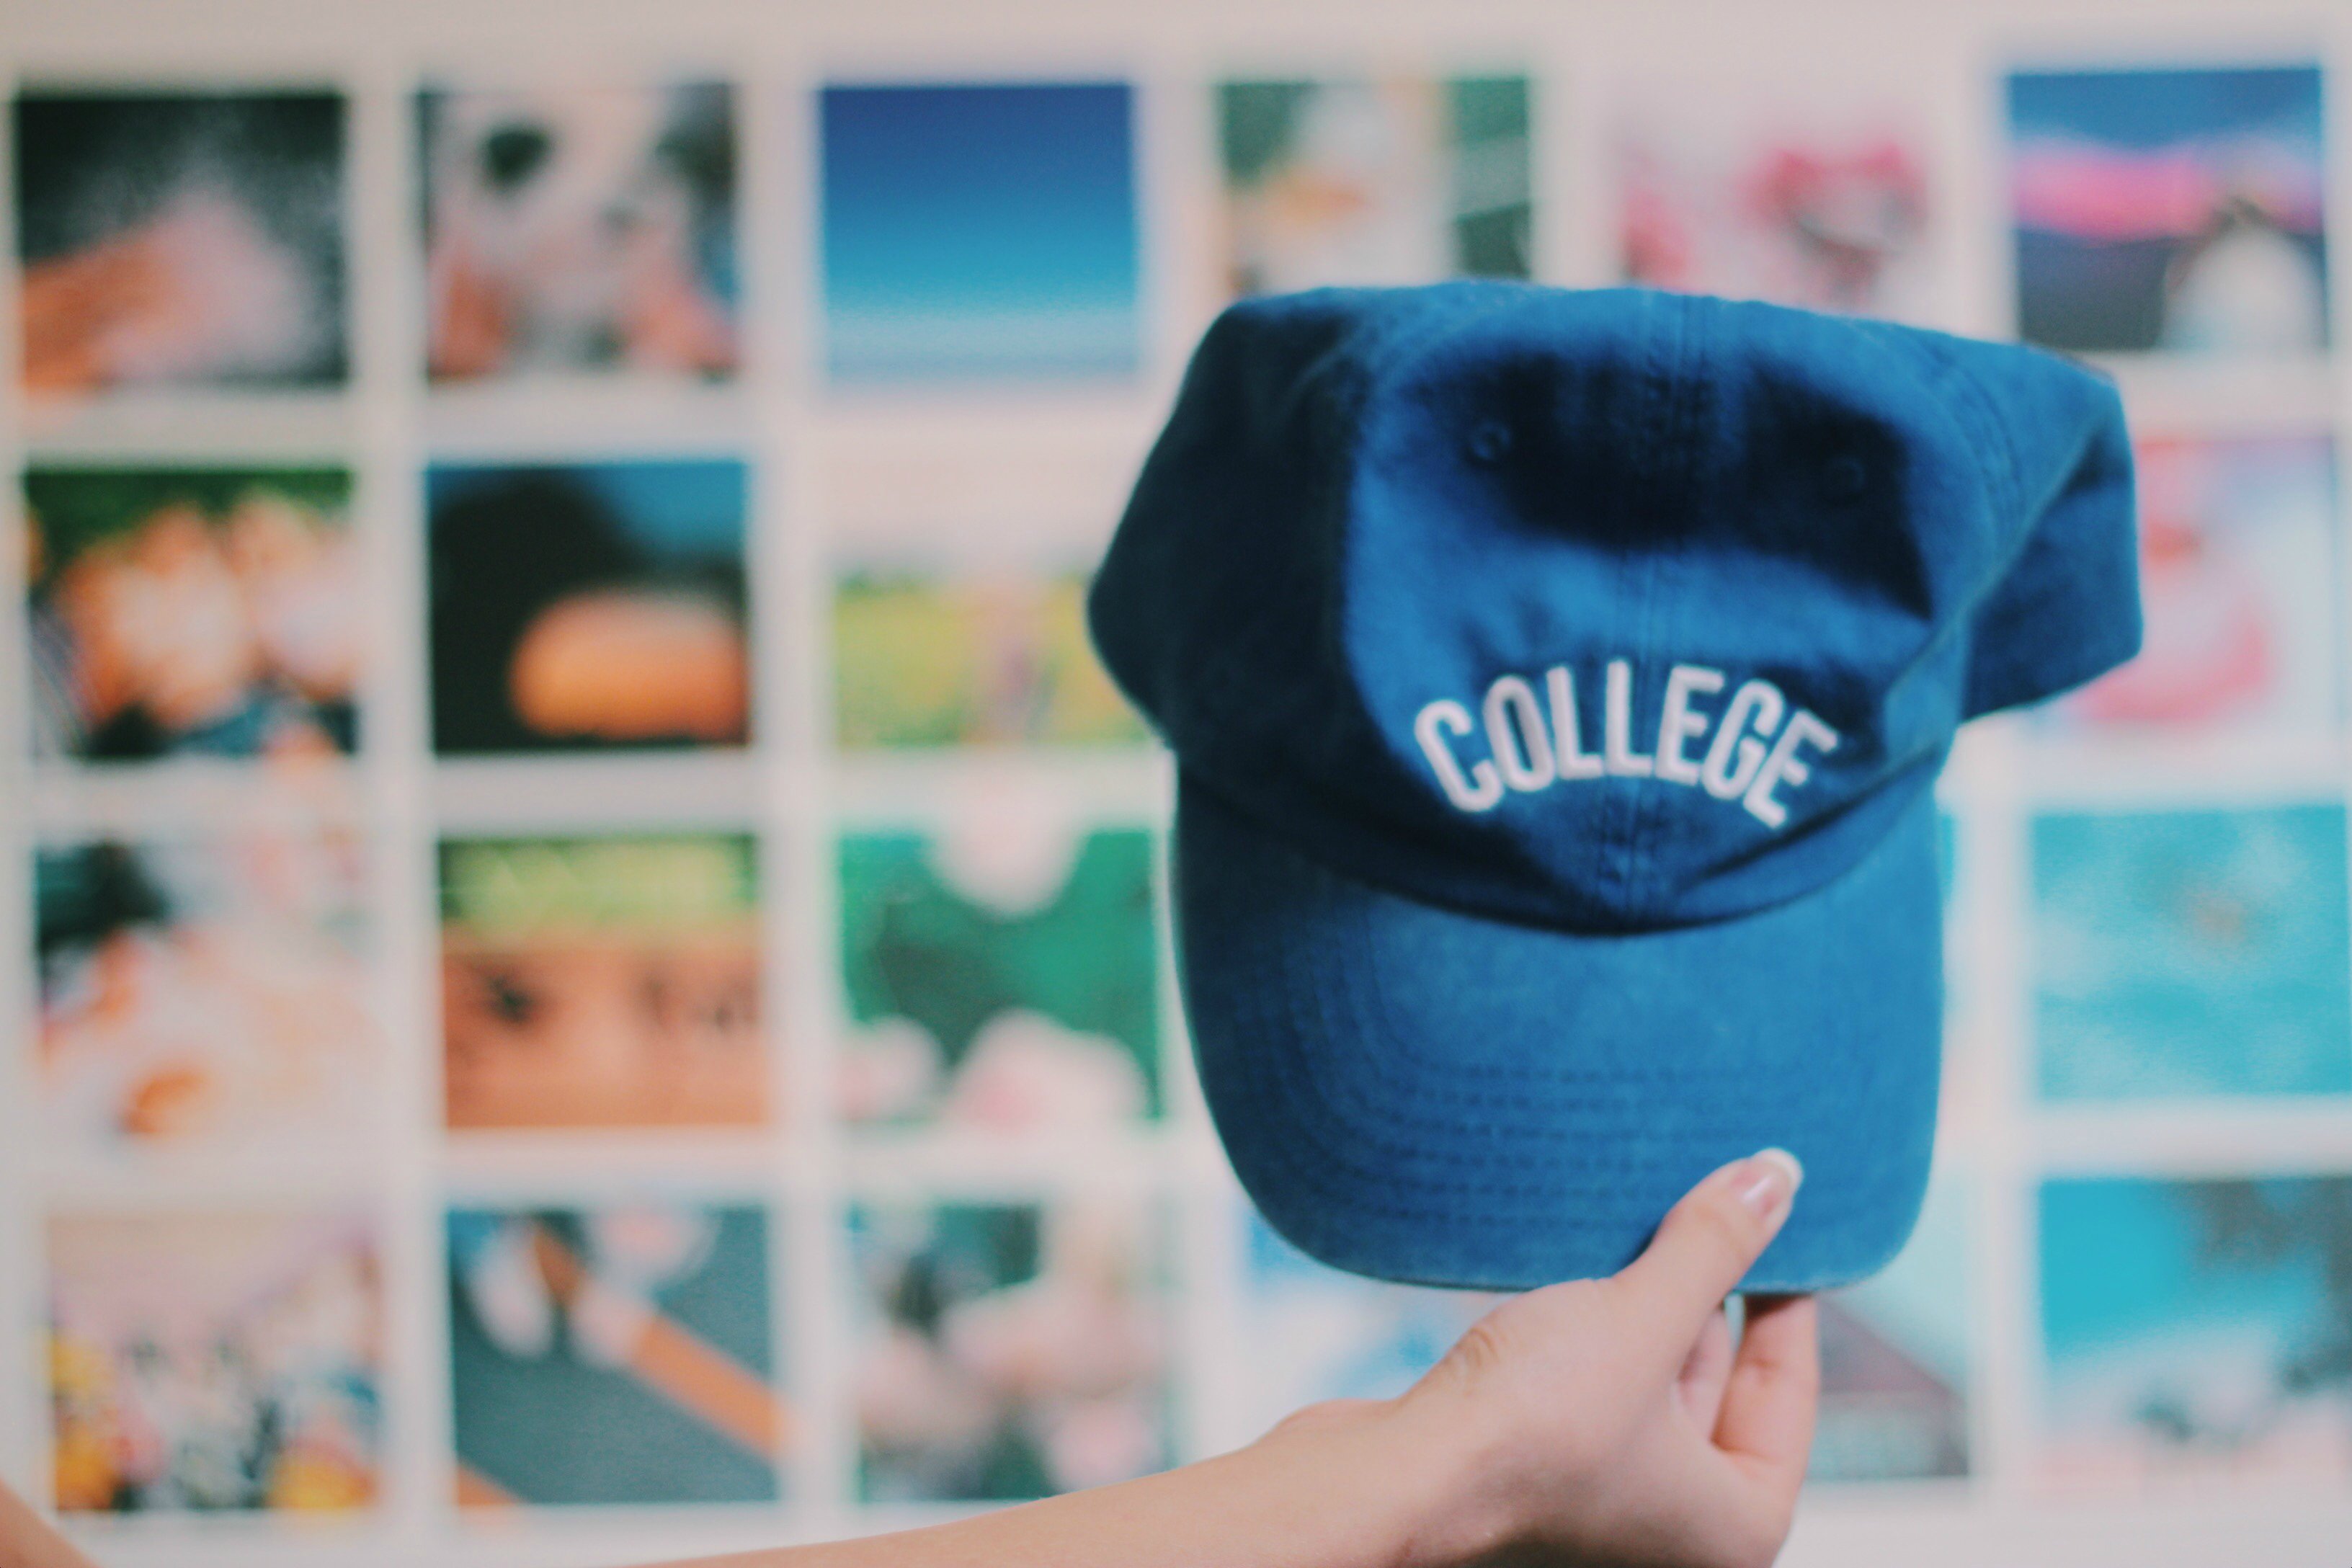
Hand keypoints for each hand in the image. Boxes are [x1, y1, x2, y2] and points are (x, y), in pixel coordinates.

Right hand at [1383, 1149, 1815, 1567]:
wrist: (1391, 1480)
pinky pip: (1581, 1387)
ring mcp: (1597, 1511)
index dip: (1784, 1296)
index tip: (1777, 1222)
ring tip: (1631, 1224)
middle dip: (1699, 1293)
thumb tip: (1777, 1177)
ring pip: (1640, 1382)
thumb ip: (1714, 1249)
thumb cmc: (1527, 1436)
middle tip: (1696, 1200)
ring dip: (1635, 1306)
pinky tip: (1570, 1275)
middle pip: (1711, 1385)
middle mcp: (1671, 1533)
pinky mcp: (1531, 1479)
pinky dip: (1582, 1333)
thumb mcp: (1643, 1321)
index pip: (1784, 1392)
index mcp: (1734, 1526)